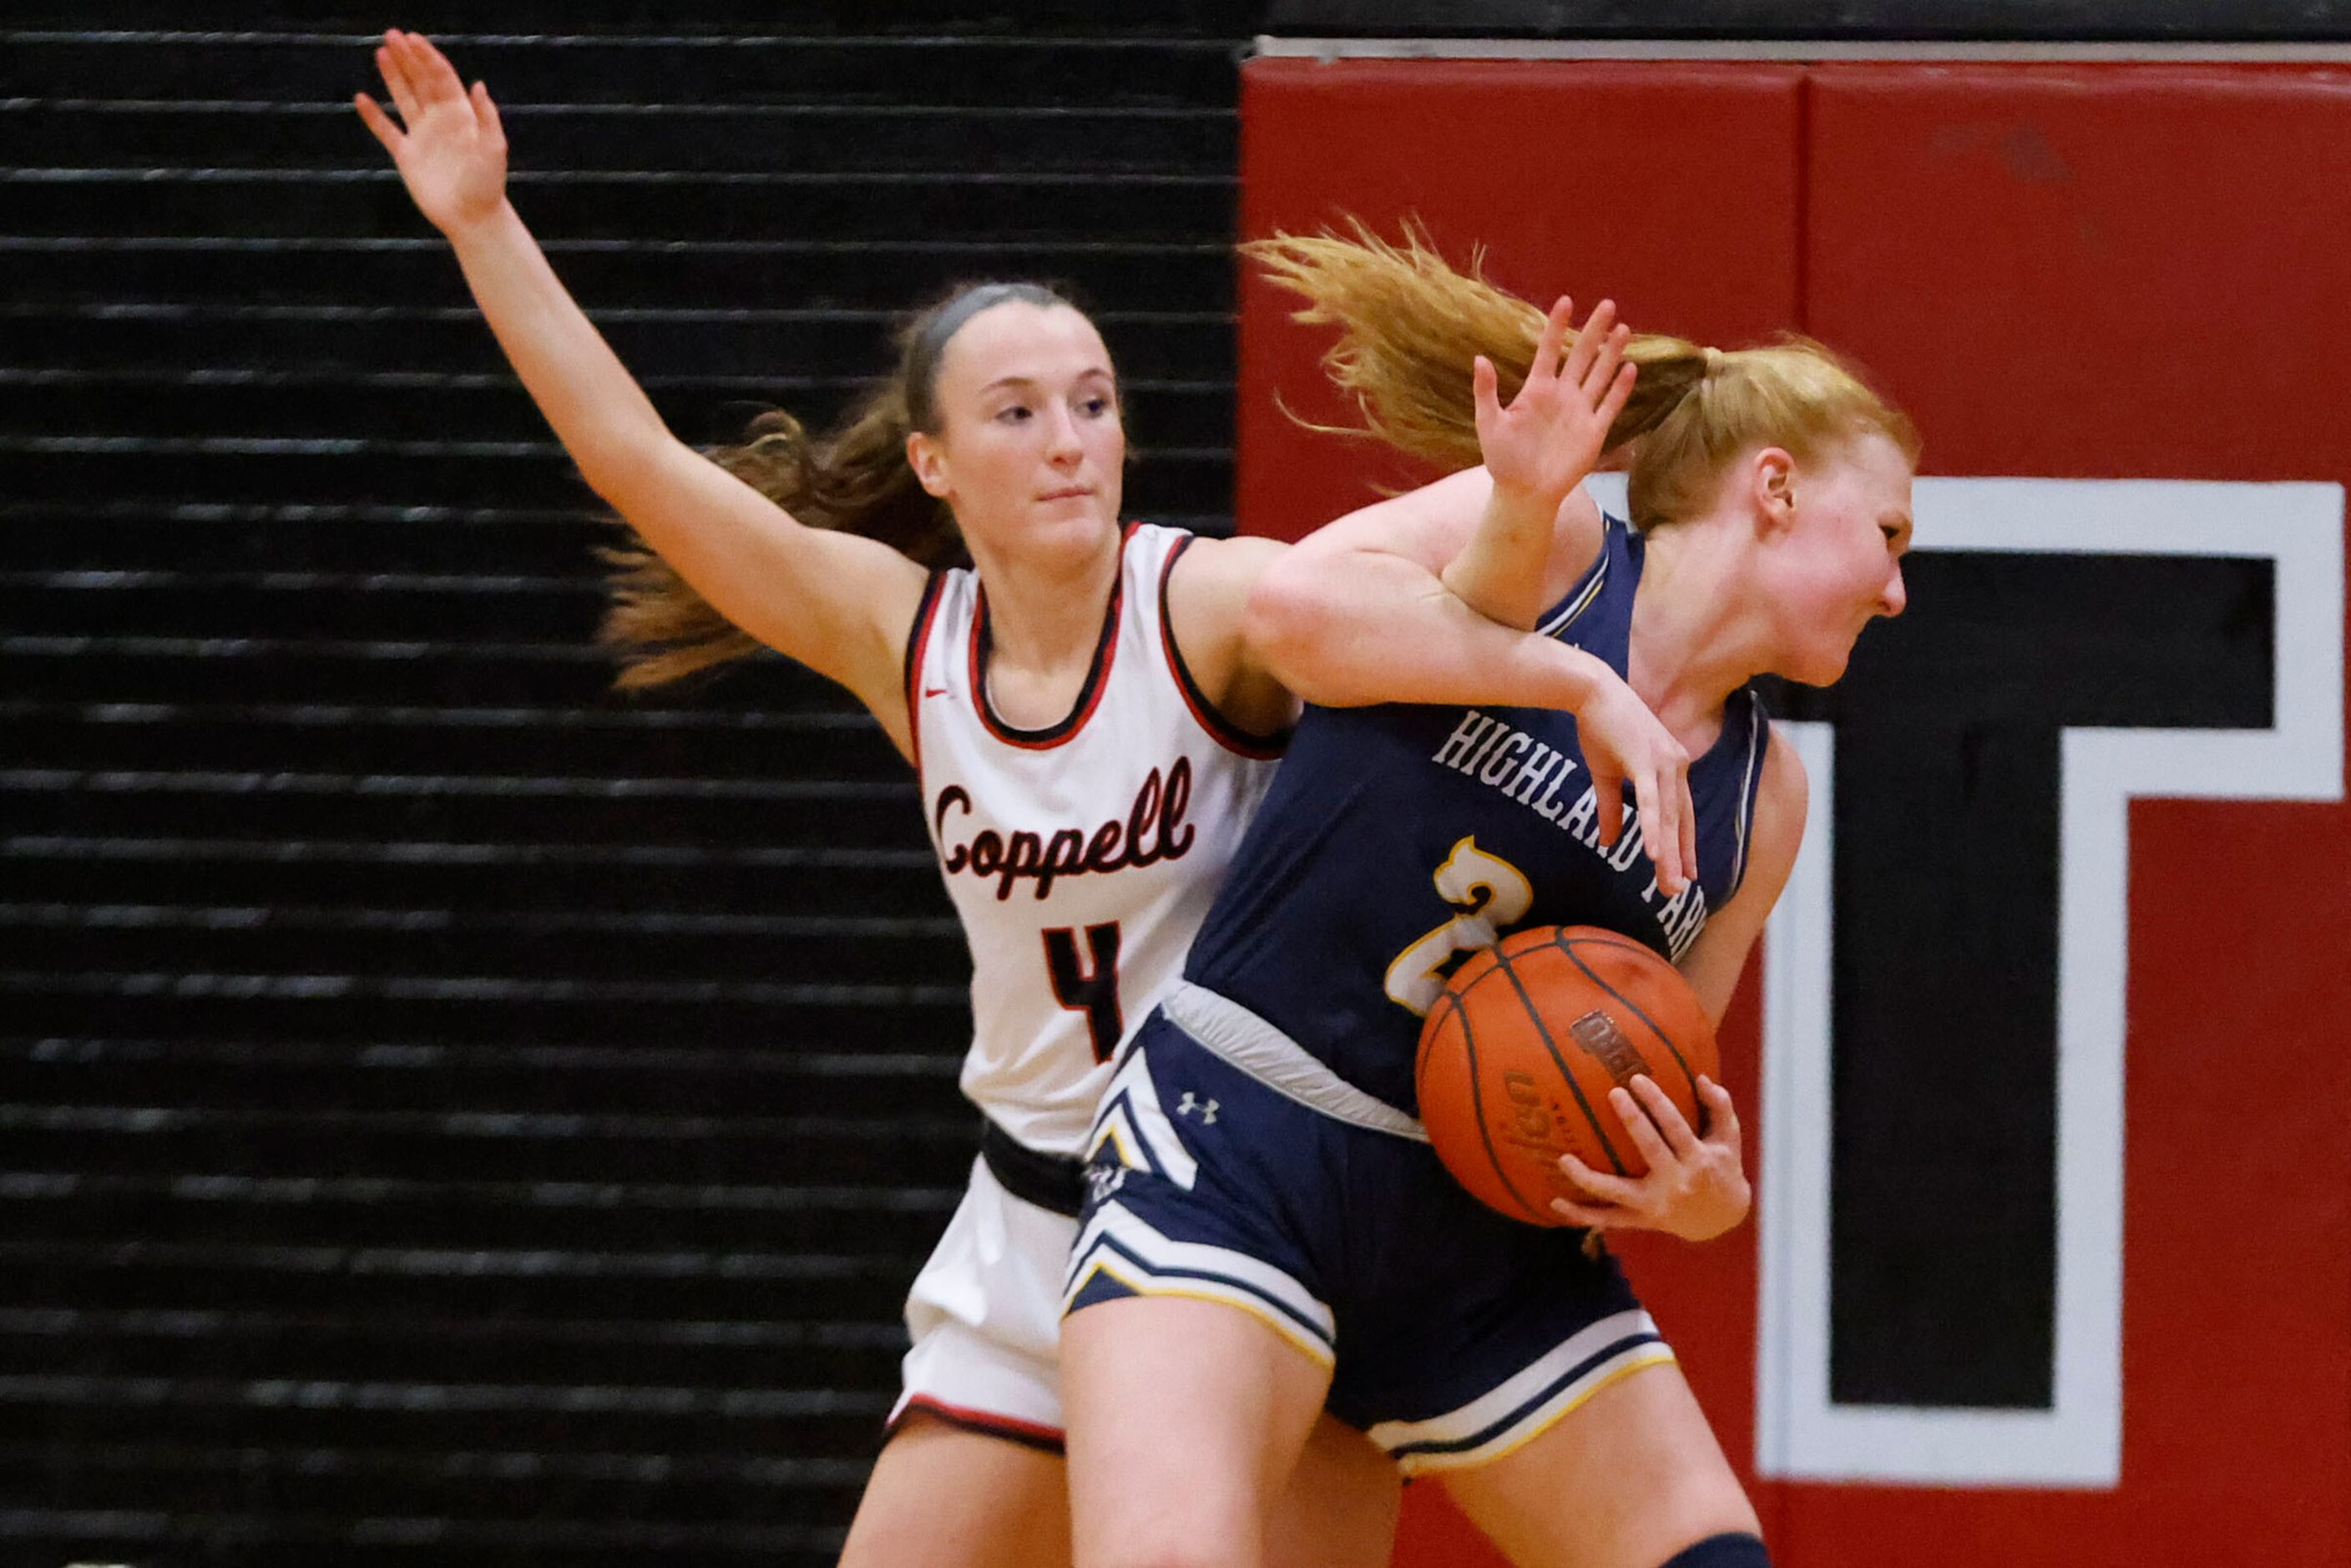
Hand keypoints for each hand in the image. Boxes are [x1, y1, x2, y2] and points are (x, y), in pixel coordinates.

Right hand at [355, 29, 508, 236]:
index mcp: (461, 115)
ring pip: (404, 98)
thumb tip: (477, 84)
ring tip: (381, 52)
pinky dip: (373, 117)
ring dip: (393, 76)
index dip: (427, 56)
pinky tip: (361, 99)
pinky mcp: (407, 156)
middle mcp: (441, 121)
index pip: (442, 77)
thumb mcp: (493, 148)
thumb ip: (486, 116)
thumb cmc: (487, 184)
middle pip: (421, 81)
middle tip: (391, 34)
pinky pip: (386, 131)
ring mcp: (423, 137)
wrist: (472, 217)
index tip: (412, 38)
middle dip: (408, 58)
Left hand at [1472, 296, 1636, 509]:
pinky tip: (1630, 367)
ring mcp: (1580, 411)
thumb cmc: (1503, 459)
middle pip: (1581, 356)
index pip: (1549, 350)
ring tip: (1623, 328)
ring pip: (1600, 375)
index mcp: (1536, 390)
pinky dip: (1620, 387)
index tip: (1565, 301)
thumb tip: (1479, 358)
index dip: (1557, 327)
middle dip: (1594, 331)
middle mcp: (1562, 395)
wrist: (1524, 493)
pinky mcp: (1594, 431)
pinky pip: (1610, 405)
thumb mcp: (1488, 423)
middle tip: (1607, 305)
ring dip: (1611, 353)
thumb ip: (1486, 391)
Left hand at [1550, 1075, 1748, 1241]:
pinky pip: (1609, 1219)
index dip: (1658, 1102)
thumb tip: (1700, 1077)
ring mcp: (1656, 1204)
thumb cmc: (1723, 1169)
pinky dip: (1582, 1214)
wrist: (1723, 1220)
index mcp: (1697, 1158)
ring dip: (1588, 1178)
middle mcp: (1676, 1182)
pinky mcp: (1642, 1220)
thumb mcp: (1729, 1139)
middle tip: (1613, 1093)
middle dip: (1633, 1121)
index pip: (1676, 1126)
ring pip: (1618, 1192)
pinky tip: (1555, 1201)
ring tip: (1562, 1159)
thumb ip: (1720, 1106)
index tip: (1637, 1078)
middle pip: (1650, 1149)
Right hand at [1574, 670, 1695, 898]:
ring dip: (1669, 853)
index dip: (1684, 845)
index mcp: (1672, 767)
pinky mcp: (1644, 760)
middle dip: (1679, 859)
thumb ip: (1611, 809)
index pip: (1681, 815)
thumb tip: (1609, 843)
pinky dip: (1654, 828)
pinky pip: (1650, 801)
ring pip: (1667, 818)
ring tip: (1668, 884)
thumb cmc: (1601, 726)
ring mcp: (1664, 762)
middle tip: (1677, 892)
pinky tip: (1655, 854)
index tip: (1688, 875)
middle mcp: (1677, 766)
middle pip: (1679, 822)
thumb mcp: (1606, 774)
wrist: (1591, 690)